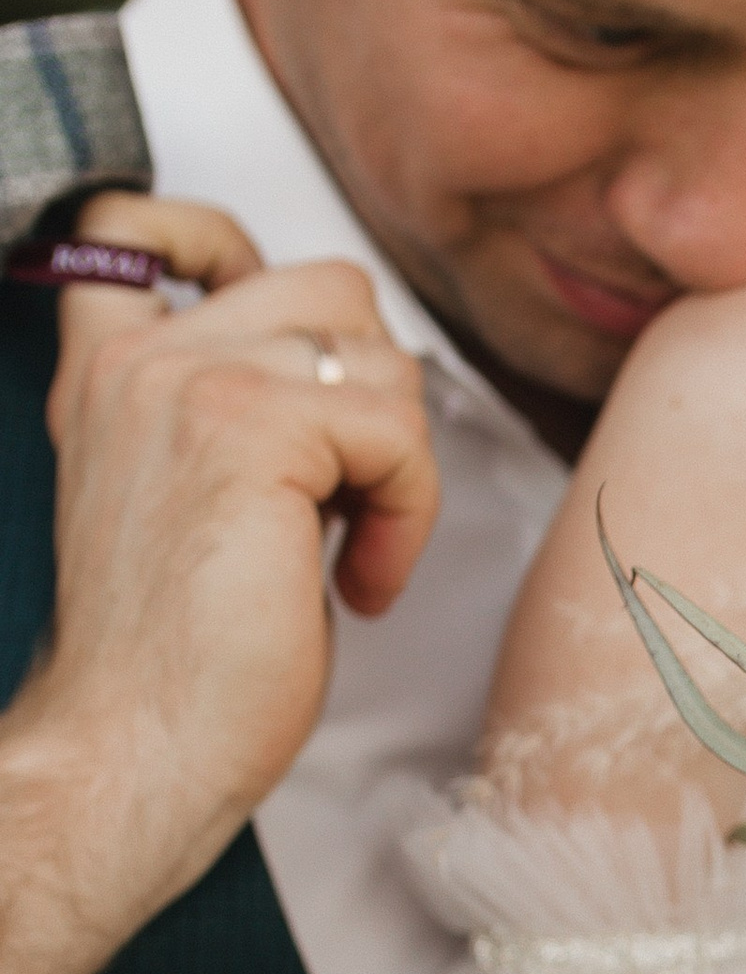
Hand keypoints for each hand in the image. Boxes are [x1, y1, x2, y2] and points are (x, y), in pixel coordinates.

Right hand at [0, 193, 437, 973]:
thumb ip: (238, 410)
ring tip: (353, 551)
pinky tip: (359, 583)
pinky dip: (408, 513)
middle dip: (376, 390)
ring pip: (378, 355)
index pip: (150, 223)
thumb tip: (350, 369)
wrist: (131, 750)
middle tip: (350, 499)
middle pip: (329, 285)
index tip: (290, 355)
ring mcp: (187, 382)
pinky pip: (396, 429)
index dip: (232, 250)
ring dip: (399, 463)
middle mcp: (137, 357)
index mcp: (109, 369)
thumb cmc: (176, 660)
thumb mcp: (194, 497)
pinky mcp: (247, 430)